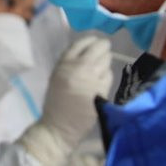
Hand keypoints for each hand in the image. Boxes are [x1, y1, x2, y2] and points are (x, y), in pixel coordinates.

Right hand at [18, 36, 112, 164]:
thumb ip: (70, 63)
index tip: (95, 41)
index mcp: (63, 64)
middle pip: (97, 48)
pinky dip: (107, 76)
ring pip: (106, 61)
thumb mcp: (57, 76)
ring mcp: (91, 79)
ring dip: (106, 61)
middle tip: (105, 50)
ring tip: (102, 66)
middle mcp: (78, 68)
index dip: (90, 40)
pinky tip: (102, 80)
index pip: (80, 43)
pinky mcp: (101, 91)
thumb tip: (88, 52)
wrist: (59, 125)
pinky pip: (109, 76)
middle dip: (103, 47)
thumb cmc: (56, 101)